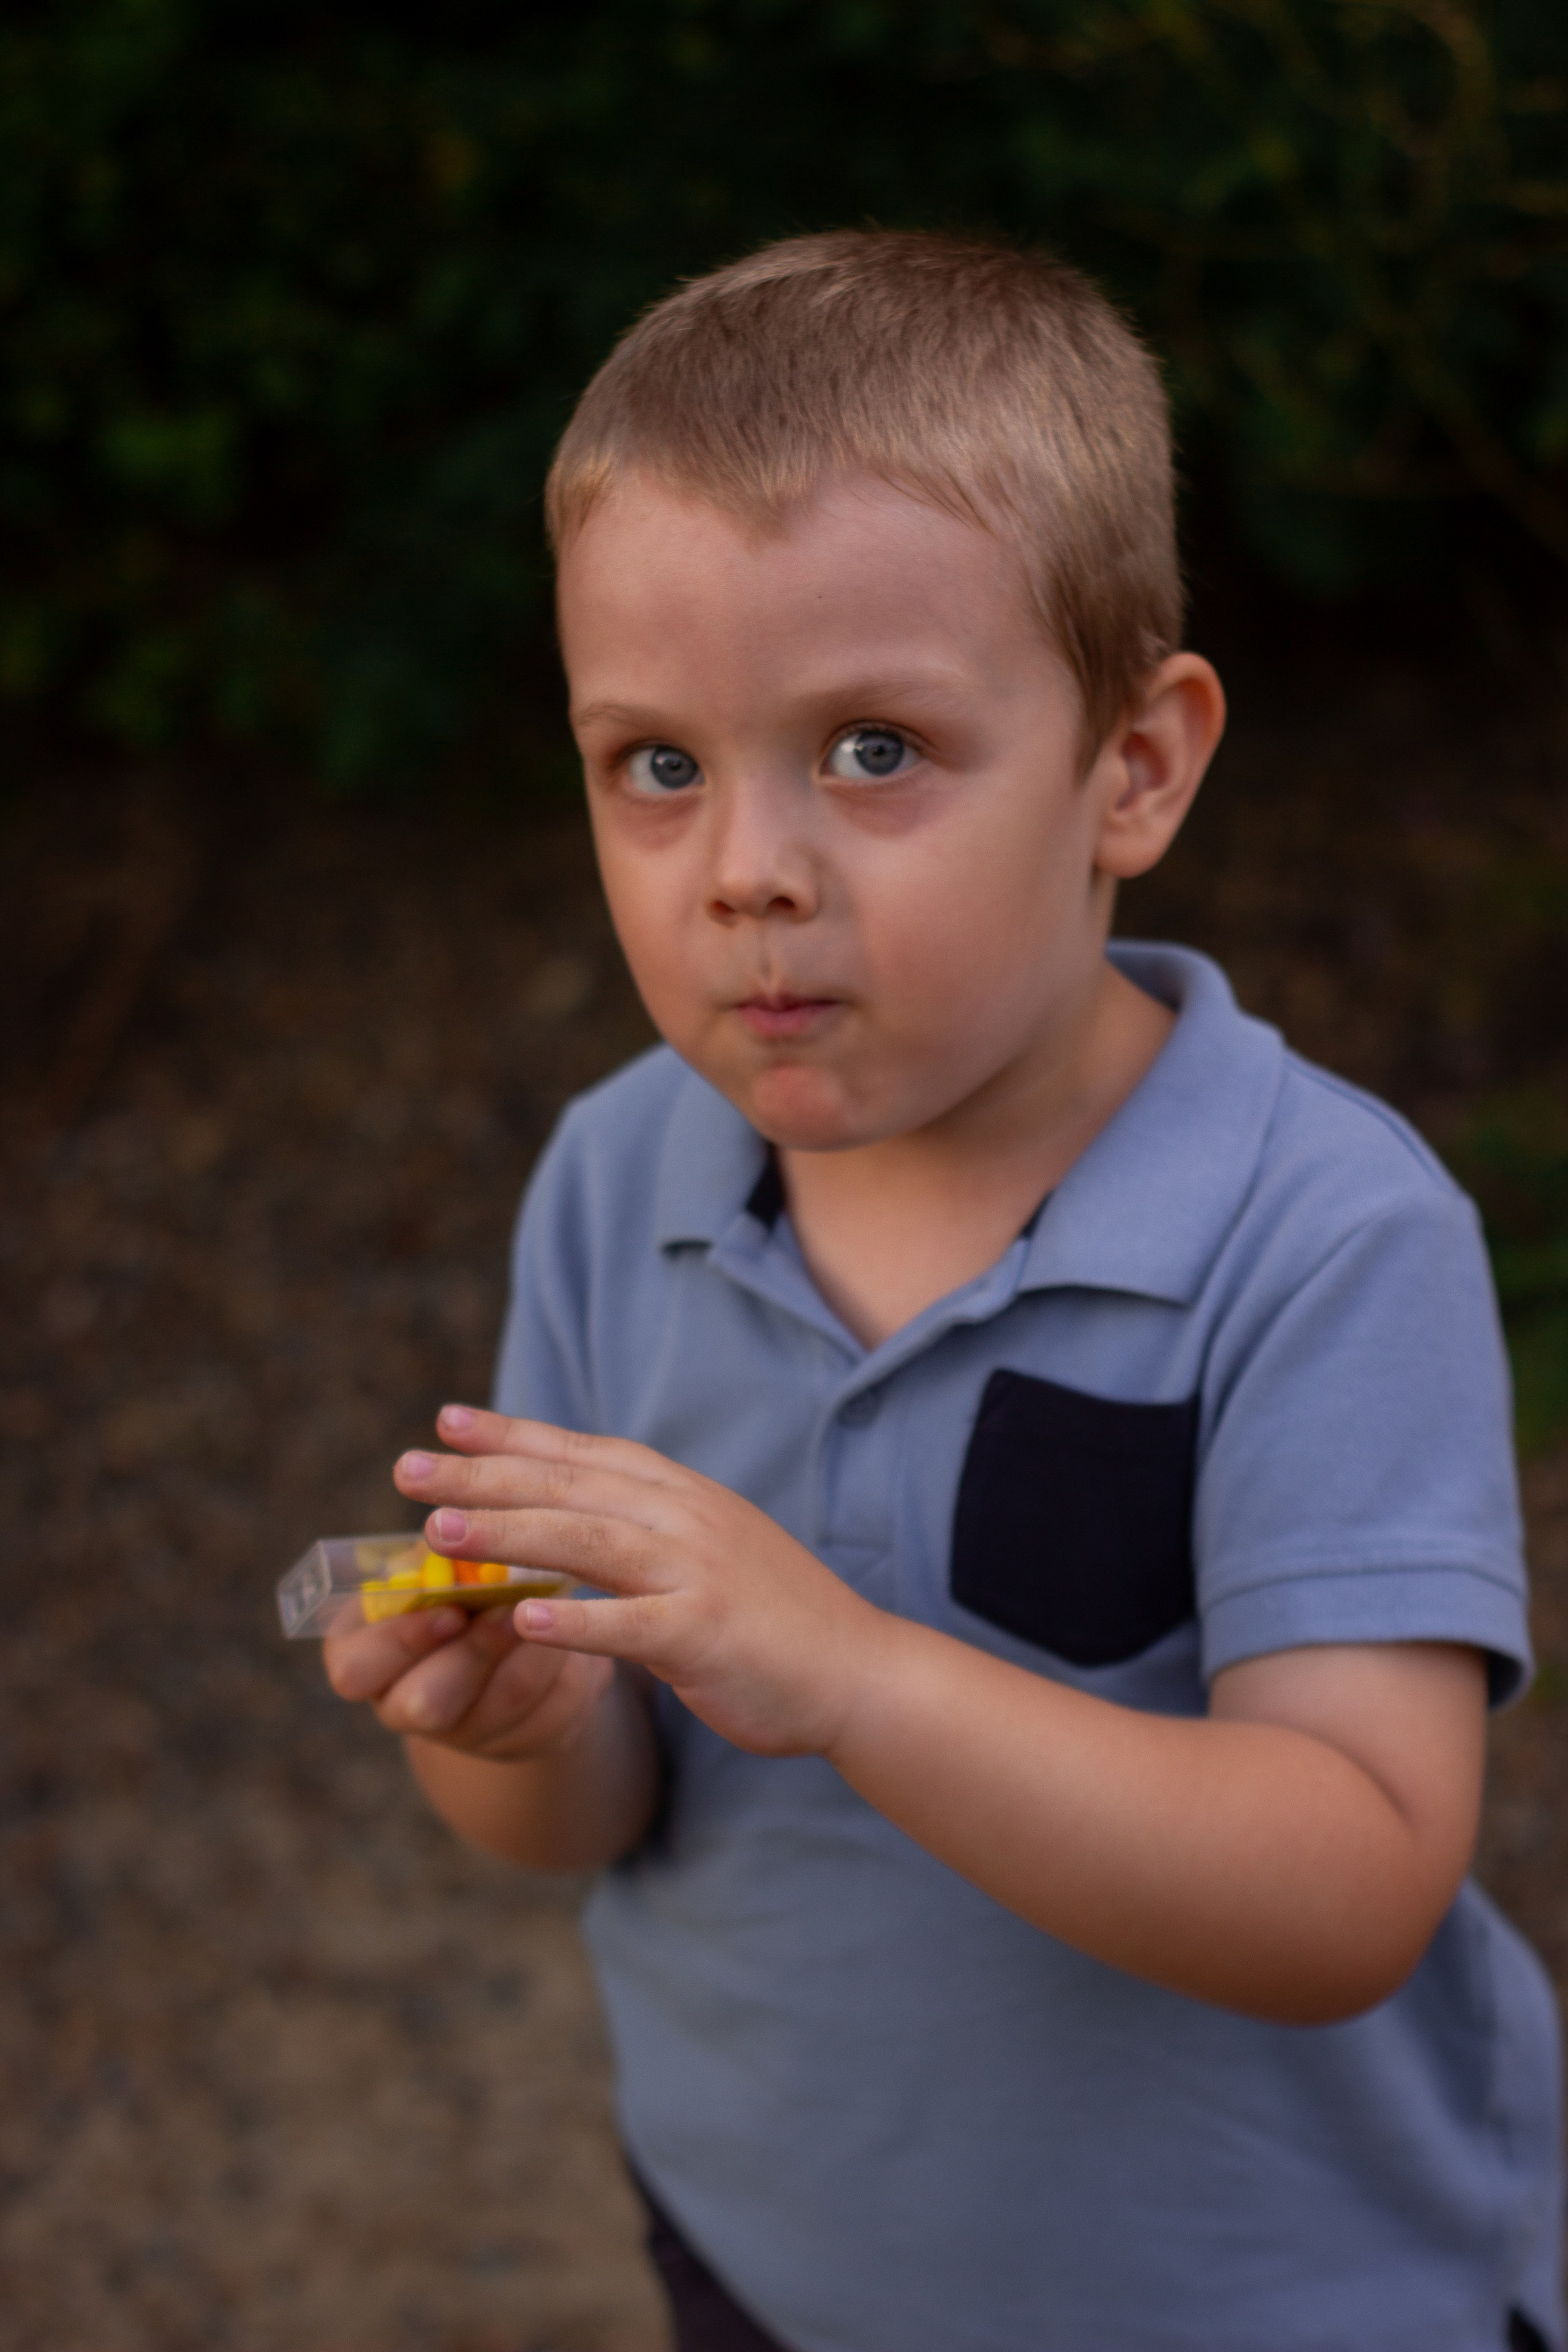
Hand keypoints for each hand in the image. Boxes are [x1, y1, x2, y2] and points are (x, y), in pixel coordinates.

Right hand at [322, 1579, 612, 1760]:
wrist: (513, 1629)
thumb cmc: (461, 1577)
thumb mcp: (443, 1563)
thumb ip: (443, 1563)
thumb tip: (465, 1537)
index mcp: (366, 1655)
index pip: (354, 1670)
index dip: (401, 1642)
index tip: (450, 1610)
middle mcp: (404, 1705)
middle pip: (424, 1706)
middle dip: (475, 1653)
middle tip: (509, 1611)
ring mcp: (463, 1734)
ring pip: (501, 1705)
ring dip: (532, 1649)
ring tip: (555, 1605)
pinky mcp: (522, 1741)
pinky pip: (549, 1714)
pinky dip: (566, 1667)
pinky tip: (573, 1634)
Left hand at [394, 1404, 885, 1756]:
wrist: (858, 1670)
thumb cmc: (773, 1618)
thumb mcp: (705, 1552)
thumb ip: (642, 1533)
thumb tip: (570, 1520)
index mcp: (681, 1496)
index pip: (583, 1452)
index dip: (512, 1434)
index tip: (446, 1420)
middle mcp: (685, 1518)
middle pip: (568, 1485)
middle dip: (482, 1474)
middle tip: (407, 1468)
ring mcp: (697, 1571)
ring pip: (586, 1541)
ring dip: (507, 1532)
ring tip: (438, 1531)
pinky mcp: (706, 1631)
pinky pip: (629, 1624)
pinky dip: (573, 1620)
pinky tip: (517, 1618)